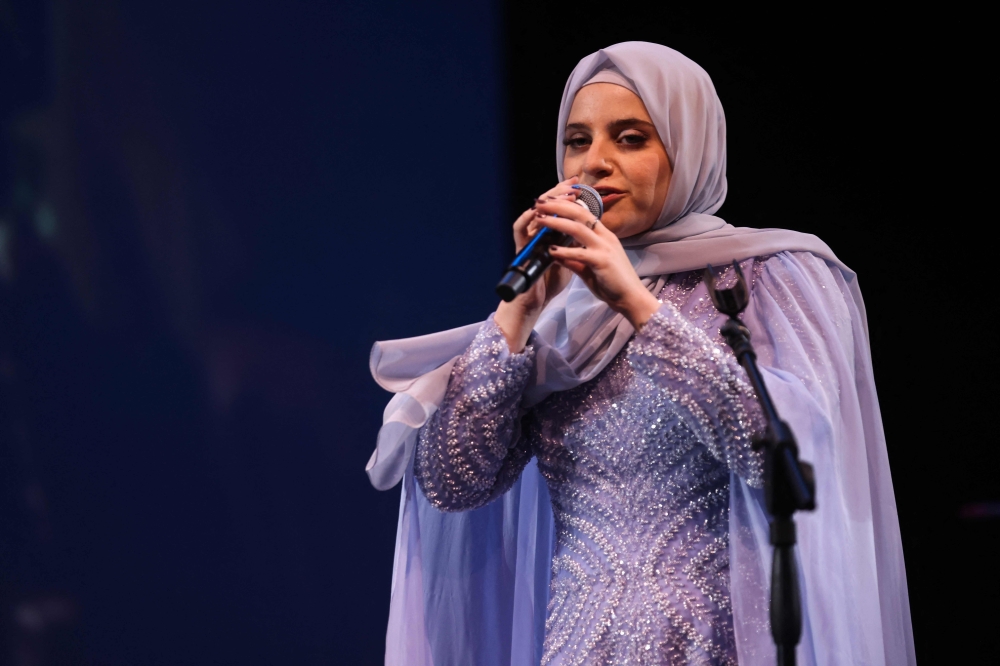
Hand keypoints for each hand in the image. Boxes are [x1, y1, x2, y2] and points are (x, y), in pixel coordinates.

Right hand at [495, 177, 579, 351]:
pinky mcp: (519, 249)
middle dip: (558, 193)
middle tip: (572, 185)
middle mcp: (537, 233)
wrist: (536, 302)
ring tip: (560, 195)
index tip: (579, 187)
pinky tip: (536, 212)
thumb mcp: (569, 259)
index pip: (557, 210)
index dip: (566, 197)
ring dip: (546, 202)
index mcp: (549, 234)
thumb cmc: (549, 283)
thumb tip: (586, 232)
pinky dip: (526, 219)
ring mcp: (527, 240)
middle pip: (545, 206)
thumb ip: (573, 245)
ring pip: (532, 212)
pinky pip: (519, 230)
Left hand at [534, 197, 660, 329]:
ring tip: (540, 219)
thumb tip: (554, 254)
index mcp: (604, 236)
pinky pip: (580, 253)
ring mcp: (605, 248)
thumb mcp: (589, 268)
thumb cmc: (612, 283)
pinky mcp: (602, 261)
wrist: (632, 298)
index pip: (583, 213)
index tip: (548, 202)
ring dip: (556, 222)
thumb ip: (573, 260)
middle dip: (558, 206)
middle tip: (539, 203)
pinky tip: (551, 250)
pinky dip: (564, 251)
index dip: (565, 205)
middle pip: (579, 214)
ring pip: (578, 228)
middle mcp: (605, 237)